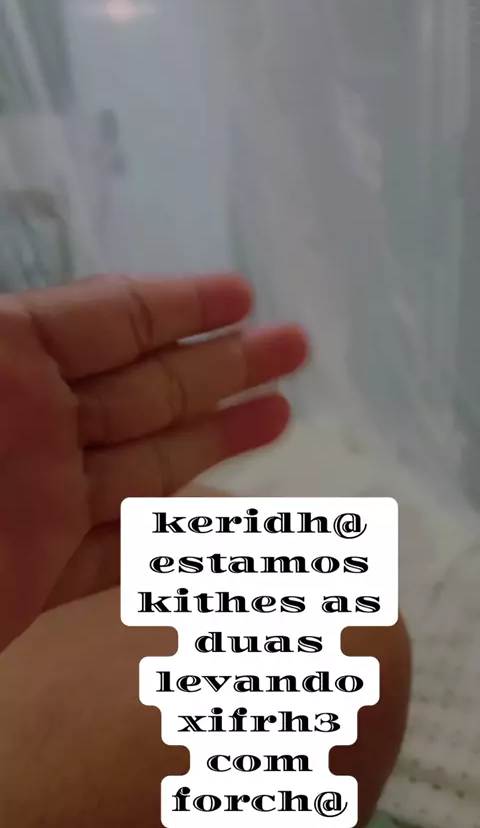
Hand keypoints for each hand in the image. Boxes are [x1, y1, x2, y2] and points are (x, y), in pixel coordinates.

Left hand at [0, 273, 307, 650]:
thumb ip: (11, 336)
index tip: (241, 296)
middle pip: (146, 387)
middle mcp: (28, 424)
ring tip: (284, 414)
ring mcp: (36, 503)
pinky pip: (119, 552)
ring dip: (216, 440)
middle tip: (296, 347)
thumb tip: (61, 305)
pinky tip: (227, 518)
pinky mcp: (34, 579)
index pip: (108, 320)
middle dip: (224, 365)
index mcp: (1, 362)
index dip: (178, 305)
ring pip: (147, 464)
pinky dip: (175, 537)